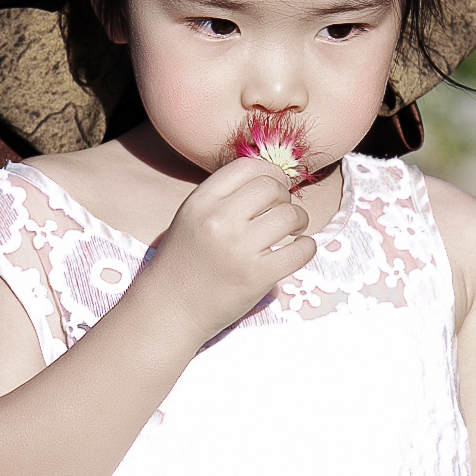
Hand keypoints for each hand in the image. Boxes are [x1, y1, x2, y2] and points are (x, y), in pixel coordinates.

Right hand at [144, 156, 315, 344]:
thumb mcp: (191, 217)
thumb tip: (272, 180)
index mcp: (201, 201)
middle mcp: (219, 220)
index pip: (248, 166)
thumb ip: (223, 197)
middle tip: (282, 213)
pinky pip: (301, 250)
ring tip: (292, 232)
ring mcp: (239, 249)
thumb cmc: (183, 262)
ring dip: (299, 220)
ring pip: (290, 215)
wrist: (169, 309)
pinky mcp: (257, 276)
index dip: (270, 172)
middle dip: (286, 197)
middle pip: (272, 187)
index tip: (275, 188)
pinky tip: (297, 249)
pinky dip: (306, 247)